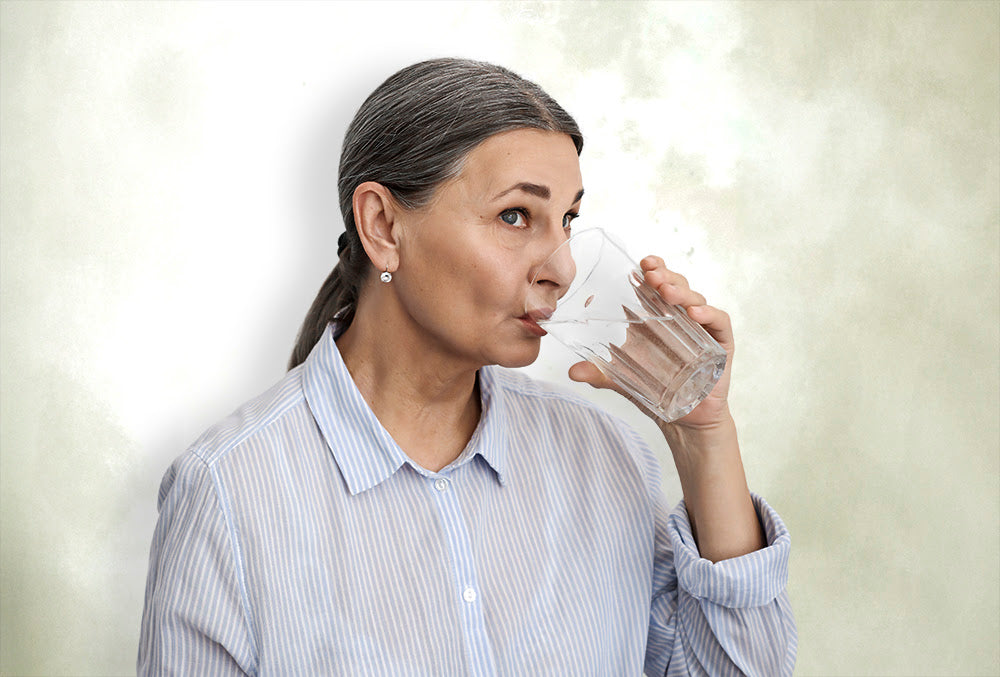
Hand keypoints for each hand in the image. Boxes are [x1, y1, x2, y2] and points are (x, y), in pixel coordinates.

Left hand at [568, 255, 733, 430]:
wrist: (685, 419)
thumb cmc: (657, 392)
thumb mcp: (624, 380)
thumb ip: (600, 374)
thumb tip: (572, 372)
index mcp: (659, 318)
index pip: (656, 285)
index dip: (652, 269)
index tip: (640, 263)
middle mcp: (682, 318)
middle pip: (676, 286)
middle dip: (664, 276)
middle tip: (650, 274)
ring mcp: (703, 329)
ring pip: (695, 300)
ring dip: (681, 292)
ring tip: (666, 292)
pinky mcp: (720, 344)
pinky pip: (718, 322)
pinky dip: (708, 315)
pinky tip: (695, 314)